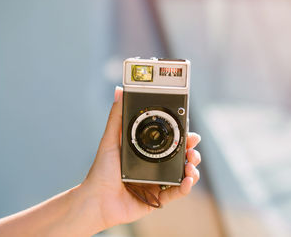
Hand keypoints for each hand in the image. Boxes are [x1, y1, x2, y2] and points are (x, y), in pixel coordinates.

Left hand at [82, 86, 200, 229]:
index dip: (182, 137)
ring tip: (191, 165)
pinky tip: (187, 180)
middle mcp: (154, 167)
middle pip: (180, 157)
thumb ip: (116, 116)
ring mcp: (157, 183)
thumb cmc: (101, 171)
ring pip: (183, 174)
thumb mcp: (110, 140)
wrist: (97, 199)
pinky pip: (176, 193)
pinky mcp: (157, 199)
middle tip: (193, 148)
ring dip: (192, 168)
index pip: (169, 142)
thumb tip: (119, 91)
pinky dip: (186, 187)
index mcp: (145, 153)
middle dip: (192, 151)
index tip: (190, 131)